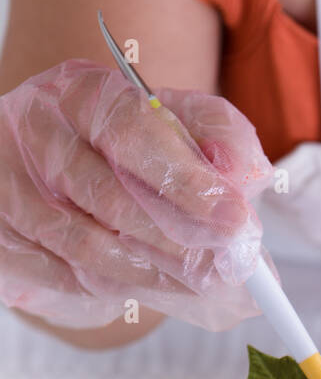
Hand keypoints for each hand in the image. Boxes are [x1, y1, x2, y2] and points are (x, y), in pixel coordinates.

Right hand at [0, 59, 272, 329]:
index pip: (130, 130)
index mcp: (82, 92)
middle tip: (214, 266)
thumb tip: (239, 170)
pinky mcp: (0, 231)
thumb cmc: (129, 151)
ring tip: (186, 283)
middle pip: (103, 192)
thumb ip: (216, 135)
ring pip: (79, 240)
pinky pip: (54, 271)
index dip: (184, 178)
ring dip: (142, 271)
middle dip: (170, 238)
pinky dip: (101, 286)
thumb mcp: (179, 126)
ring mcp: (8, 180)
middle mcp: (36, 129)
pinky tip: (134, 284)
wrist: (64, 172)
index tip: (231, 217)